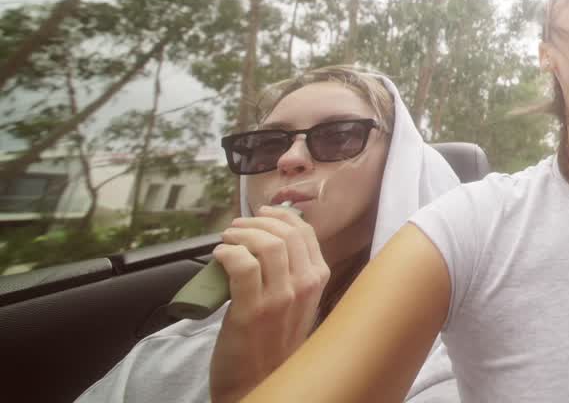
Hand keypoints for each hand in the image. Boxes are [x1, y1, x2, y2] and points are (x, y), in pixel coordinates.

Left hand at [209, 206, 329, 402]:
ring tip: (226, 240)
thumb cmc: (274, 342)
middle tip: (236, 227)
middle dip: (257, 222)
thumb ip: (291, 274)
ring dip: (240, 234)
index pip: (305, 232)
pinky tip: (219, 256)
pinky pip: (241, 265)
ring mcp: (281, 298)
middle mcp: (306, 285)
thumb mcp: (297, 304)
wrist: (260, 383)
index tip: (261, 214)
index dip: (280, 216)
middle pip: (286, 233)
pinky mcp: (252, 310)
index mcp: (319, 280)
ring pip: (266, 245)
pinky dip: (227, 253)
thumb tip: (268, 238)